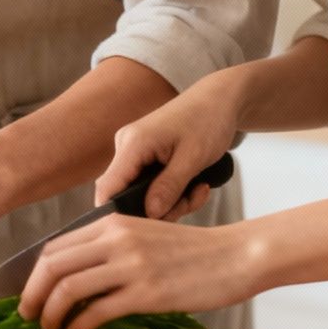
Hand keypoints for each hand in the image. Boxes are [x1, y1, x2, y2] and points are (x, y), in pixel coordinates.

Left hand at [19, 217, 260, 328]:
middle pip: (53, 265)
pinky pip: (97, 310)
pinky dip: (78, 326)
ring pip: (69, 288)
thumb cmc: (191, 251)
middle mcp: (117, 239)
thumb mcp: (144, 235)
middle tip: (27, 314)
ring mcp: (131, 265)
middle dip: (32, 293)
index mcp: (112, 223)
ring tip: (49, 328)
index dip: (33, 273)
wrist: (234, 256)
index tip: (28, 293)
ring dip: (51, 313)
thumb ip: (111, 247)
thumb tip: (75, 274)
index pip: (55, 246)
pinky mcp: (147, 292)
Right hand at [95, 66, 244, 220]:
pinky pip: (152, 186)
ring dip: (173, 202)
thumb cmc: (208, 120)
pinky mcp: (146, 157)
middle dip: (160, 209)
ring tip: (199, 190)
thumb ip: (169, 187)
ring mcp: (135, 152)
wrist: (219, 100)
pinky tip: (196, 185)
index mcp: (133, 143)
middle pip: (126, 195)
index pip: (108, 188)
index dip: (119, 213)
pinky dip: (174, 193)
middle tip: (191, 202)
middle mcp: (127, 147)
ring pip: (143, 194)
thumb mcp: (193, 158)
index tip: (147, 227)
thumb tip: (149, 214)